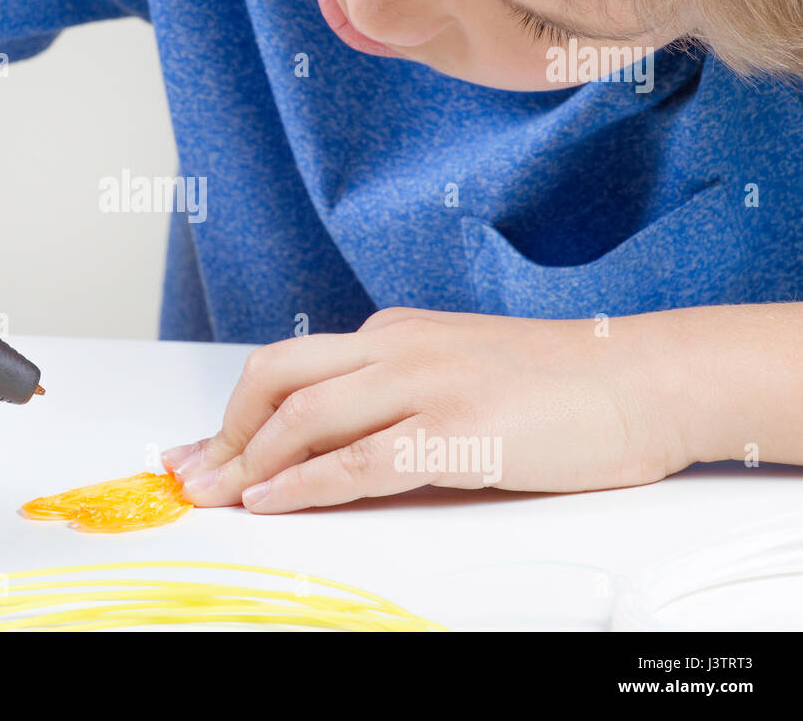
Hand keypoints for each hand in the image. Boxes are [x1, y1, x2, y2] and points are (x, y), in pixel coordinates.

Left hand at [163, 306, 705, 513]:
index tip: (200, 448)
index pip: (290, 365)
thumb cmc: (557, 386)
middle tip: (192, 474)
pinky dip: (304, 485)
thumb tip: (325, 455)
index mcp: (394, 333)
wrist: (642, 378)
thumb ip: (393, 404)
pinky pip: (357, 461)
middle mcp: (398, 346)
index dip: (232, 411)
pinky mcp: (457, 429)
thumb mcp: (456, 378)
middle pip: (276, 375)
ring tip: (215, 495)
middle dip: (223, 430)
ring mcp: (426, 382)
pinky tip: (273, 502)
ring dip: (248, 460)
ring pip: (305, 414)